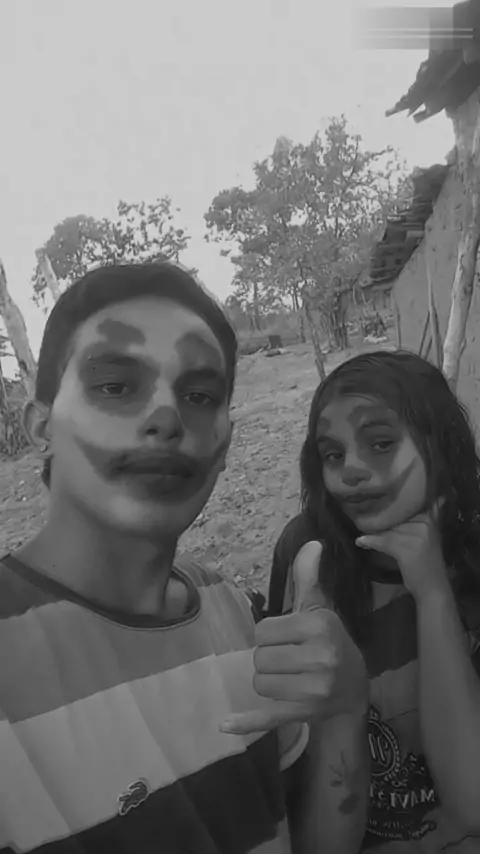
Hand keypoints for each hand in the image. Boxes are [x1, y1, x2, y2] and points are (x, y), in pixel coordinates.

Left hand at [220, 541, 367, 735]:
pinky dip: (246, 722)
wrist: (355, 690)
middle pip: (259, 658)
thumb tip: (312, 543)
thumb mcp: (320, 609)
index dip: (270, 635)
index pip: (263, 630)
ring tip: (289, 678)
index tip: (288, 639)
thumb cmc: (330, 642)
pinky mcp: (303, 714)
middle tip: (289, 660)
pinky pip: (266, 716)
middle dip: (268, 659)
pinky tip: (225, 724)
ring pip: (259, 683)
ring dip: (268, 681)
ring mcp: (313, 689)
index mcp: (318, 626)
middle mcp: (319, 657)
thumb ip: (308, 577)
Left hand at [356, 499, 447, 600]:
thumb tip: (416, 503)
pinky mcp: (405, 548)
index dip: (391, 503)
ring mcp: (416, 535)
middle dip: (380, 517)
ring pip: (388, 527)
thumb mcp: (429, 536)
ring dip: (373, 531)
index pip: (407, 504)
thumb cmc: (429, 562)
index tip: (377, 500)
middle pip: (396, 515)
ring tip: (361, 530)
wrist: (434, 587)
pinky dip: (371, 542)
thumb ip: (421, 519)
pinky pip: (384, 541)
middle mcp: (425, 522)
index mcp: (431, 517)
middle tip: (363, 517)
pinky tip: (361, 542)